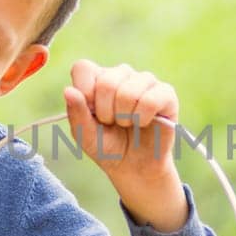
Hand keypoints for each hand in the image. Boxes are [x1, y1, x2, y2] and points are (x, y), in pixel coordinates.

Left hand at [63, 60, 187, 230]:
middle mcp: (122, 74)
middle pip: (106, 81)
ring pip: (129, 91)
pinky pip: (151, 100)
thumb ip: (76, 113)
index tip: (91, 112)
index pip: (83, 68)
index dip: (84, 92)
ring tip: (128, 124)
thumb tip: (68, 90)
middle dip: (105, 112)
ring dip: (124, 117)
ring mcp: (145, 81)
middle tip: (112, 123)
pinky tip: (144, 123)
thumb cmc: (108, 147)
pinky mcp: (166, 94)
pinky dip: (143, 118)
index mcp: (98, 79)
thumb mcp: (84, 135)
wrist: (134, 167)